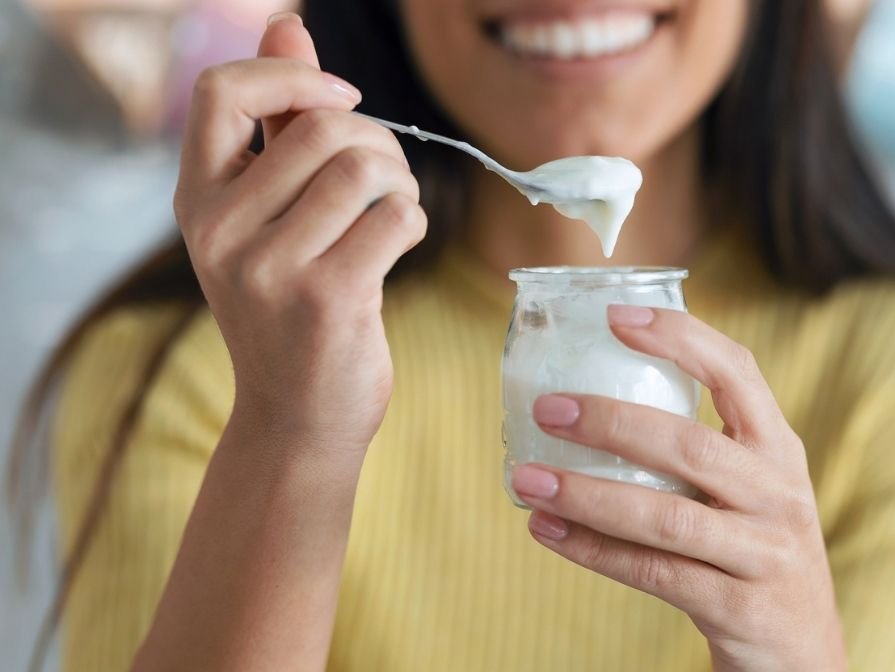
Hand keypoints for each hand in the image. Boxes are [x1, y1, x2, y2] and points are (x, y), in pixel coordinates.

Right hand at [174, 15, 425, 456]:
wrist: (298, 418)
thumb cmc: (290, 306)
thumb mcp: (266, 217)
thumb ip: (275, 122)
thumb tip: (288, 24)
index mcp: (197, 202)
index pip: (221, 92)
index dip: (291, 77)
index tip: (339, 100)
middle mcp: (220, 232)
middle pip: (323, 127)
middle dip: (378, 143)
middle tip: (385, 180)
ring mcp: (270, 269)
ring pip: (365, 168)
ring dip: (400, 182)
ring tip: (393, 211)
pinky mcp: (328, 299)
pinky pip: (397, 216)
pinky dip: (413, 221)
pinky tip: (398, 247)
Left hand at [510, 305, 846, 670]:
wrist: (803, 653)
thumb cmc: (756, 553)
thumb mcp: (751, 492)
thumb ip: (699, 453)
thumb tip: (592, 405)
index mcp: (779, 450)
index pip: (738, 373)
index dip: (679, 337)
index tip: (616, 316)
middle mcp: (779, 494)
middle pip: (692, 445)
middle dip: (612, 423)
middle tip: (548, 409)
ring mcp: (764, 552)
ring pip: (665, 515)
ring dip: (587, 494)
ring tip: (528, 479)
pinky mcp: (739, 606)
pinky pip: (653, 573)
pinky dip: (594, 550)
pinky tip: (548, 531)